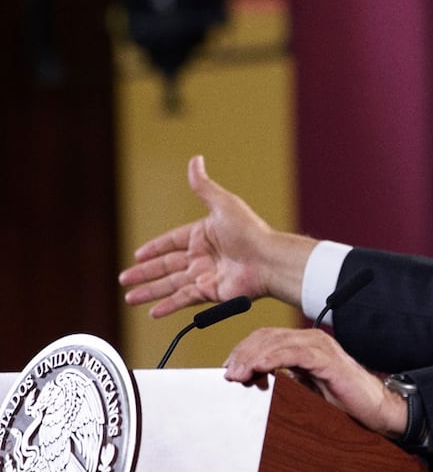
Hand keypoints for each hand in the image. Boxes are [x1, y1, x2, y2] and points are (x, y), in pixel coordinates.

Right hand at [118, 155, 314, 317]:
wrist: (268, 260)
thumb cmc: (250, 231)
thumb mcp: (223, 204)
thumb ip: (203, 186)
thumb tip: (195, 160)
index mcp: (203, 235)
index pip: (171, 242)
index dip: (154, 249)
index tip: (138, 255)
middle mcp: (203, 256)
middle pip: (166, 266)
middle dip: (144, 273)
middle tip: (124, 279)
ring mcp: (206, 275)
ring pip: (170, 284)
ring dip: (149, 291)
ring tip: (129, 298)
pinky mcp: (210, 292)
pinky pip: (183, 299)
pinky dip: (168, 306)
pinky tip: (153, 311)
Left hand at [223, 327, 406, 437]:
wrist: (374, 410)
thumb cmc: (342, 402)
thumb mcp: (304, 390)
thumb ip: (282, 380)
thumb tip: (250, 381)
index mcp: (304, 345)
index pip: (265, 338)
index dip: (243, 350)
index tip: (228, 369)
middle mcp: (311, 340)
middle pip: (267, 337)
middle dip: (243, 353)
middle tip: (229, 374)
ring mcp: (320, 347)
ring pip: (277, 342)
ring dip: (252, 357)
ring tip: (238, 374)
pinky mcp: (328, 359)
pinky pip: (294, 353)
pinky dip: (273, 359)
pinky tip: (259, 368)